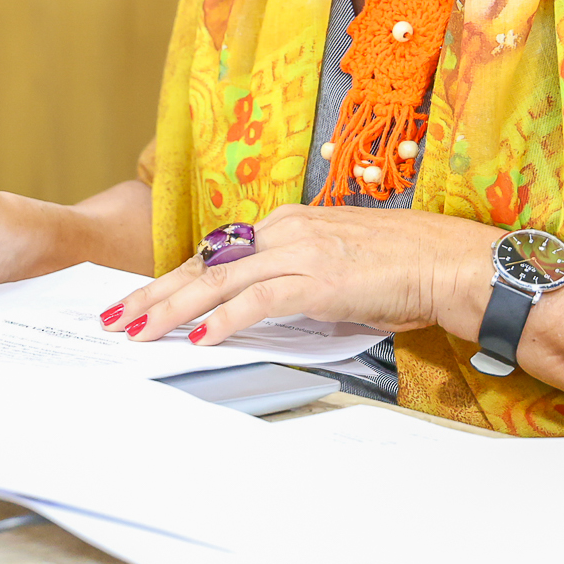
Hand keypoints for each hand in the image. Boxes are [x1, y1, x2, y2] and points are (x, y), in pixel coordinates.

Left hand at [99, 204, 497, 343]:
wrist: (447, 261)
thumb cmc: (401, 267)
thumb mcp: (335, 265)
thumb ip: (295, 280)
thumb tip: (263, 310)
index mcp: (288, 224)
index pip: (216, 253)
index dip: (174, 278)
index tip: (141, 299)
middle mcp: (286, 230)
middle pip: (205, 264)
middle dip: (155, 292)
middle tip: (117, 316)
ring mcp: (300, 252)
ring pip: (220, 282)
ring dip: (173, 309)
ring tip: (140, 331)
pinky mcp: (318, 280)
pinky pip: (259, 302)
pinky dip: (225, 321)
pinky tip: (199, 339)